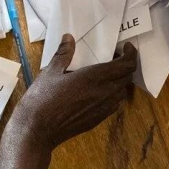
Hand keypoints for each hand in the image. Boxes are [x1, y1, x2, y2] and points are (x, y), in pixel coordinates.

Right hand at [10, 36, 137, 153]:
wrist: (37, 131)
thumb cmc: (41, 99)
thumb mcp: (50, 72)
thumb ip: (63, 54)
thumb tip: (68, 37)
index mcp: (94, 77)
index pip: (127, 65)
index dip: (131, 54)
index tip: (126, 47)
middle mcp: (104, 92)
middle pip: (128, 77)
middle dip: (125, 65)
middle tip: (113, 58)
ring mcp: (103, 108)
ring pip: (122, 91)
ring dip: (120, 80)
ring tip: (106, 74)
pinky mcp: (98, 120)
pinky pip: (114, 104)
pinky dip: (113, 94)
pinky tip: (97, 91)